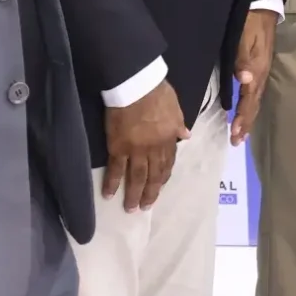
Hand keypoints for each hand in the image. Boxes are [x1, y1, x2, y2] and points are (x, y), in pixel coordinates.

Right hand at [105, 79, 189, 211]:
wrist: (137, 86)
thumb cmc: (157, 92)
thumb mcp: (176, 107)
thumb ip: (179, 124)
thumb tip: (186, 135)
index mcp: (169, 138)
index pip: (168, 162)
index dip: (164, 176)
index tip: (160, 185)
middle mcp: (154, 149)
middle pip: (154, 175)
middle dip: (151, 192)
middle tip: (146, 207)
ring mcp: (136, 150)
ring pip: (137, 177)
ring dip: (134, 194)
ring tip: (131, 209)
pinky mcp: (118, 148)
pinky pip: (116, 169)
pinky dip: (112, 183)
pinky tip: (109, 195)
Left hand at [230, 9, 274, 145]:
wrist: (262, 5)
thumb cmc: (249, 20)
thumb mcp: (244, 36)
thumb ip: (243, 58)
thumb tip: (245, 80)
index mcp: (257, 69)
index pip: (249, 99)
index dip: (242, 117)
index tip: (235, 134)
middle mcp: (261, 73)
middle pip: (254, 103)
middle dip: (246, 123)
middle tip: (237, 141)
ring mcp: (262, 70)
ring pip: (256, 99)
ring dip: (249, 117)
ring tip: (242, 133)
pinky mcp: (259, 66)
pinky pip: (255, 92)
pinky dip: (250, 105)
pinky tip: (245, 109)